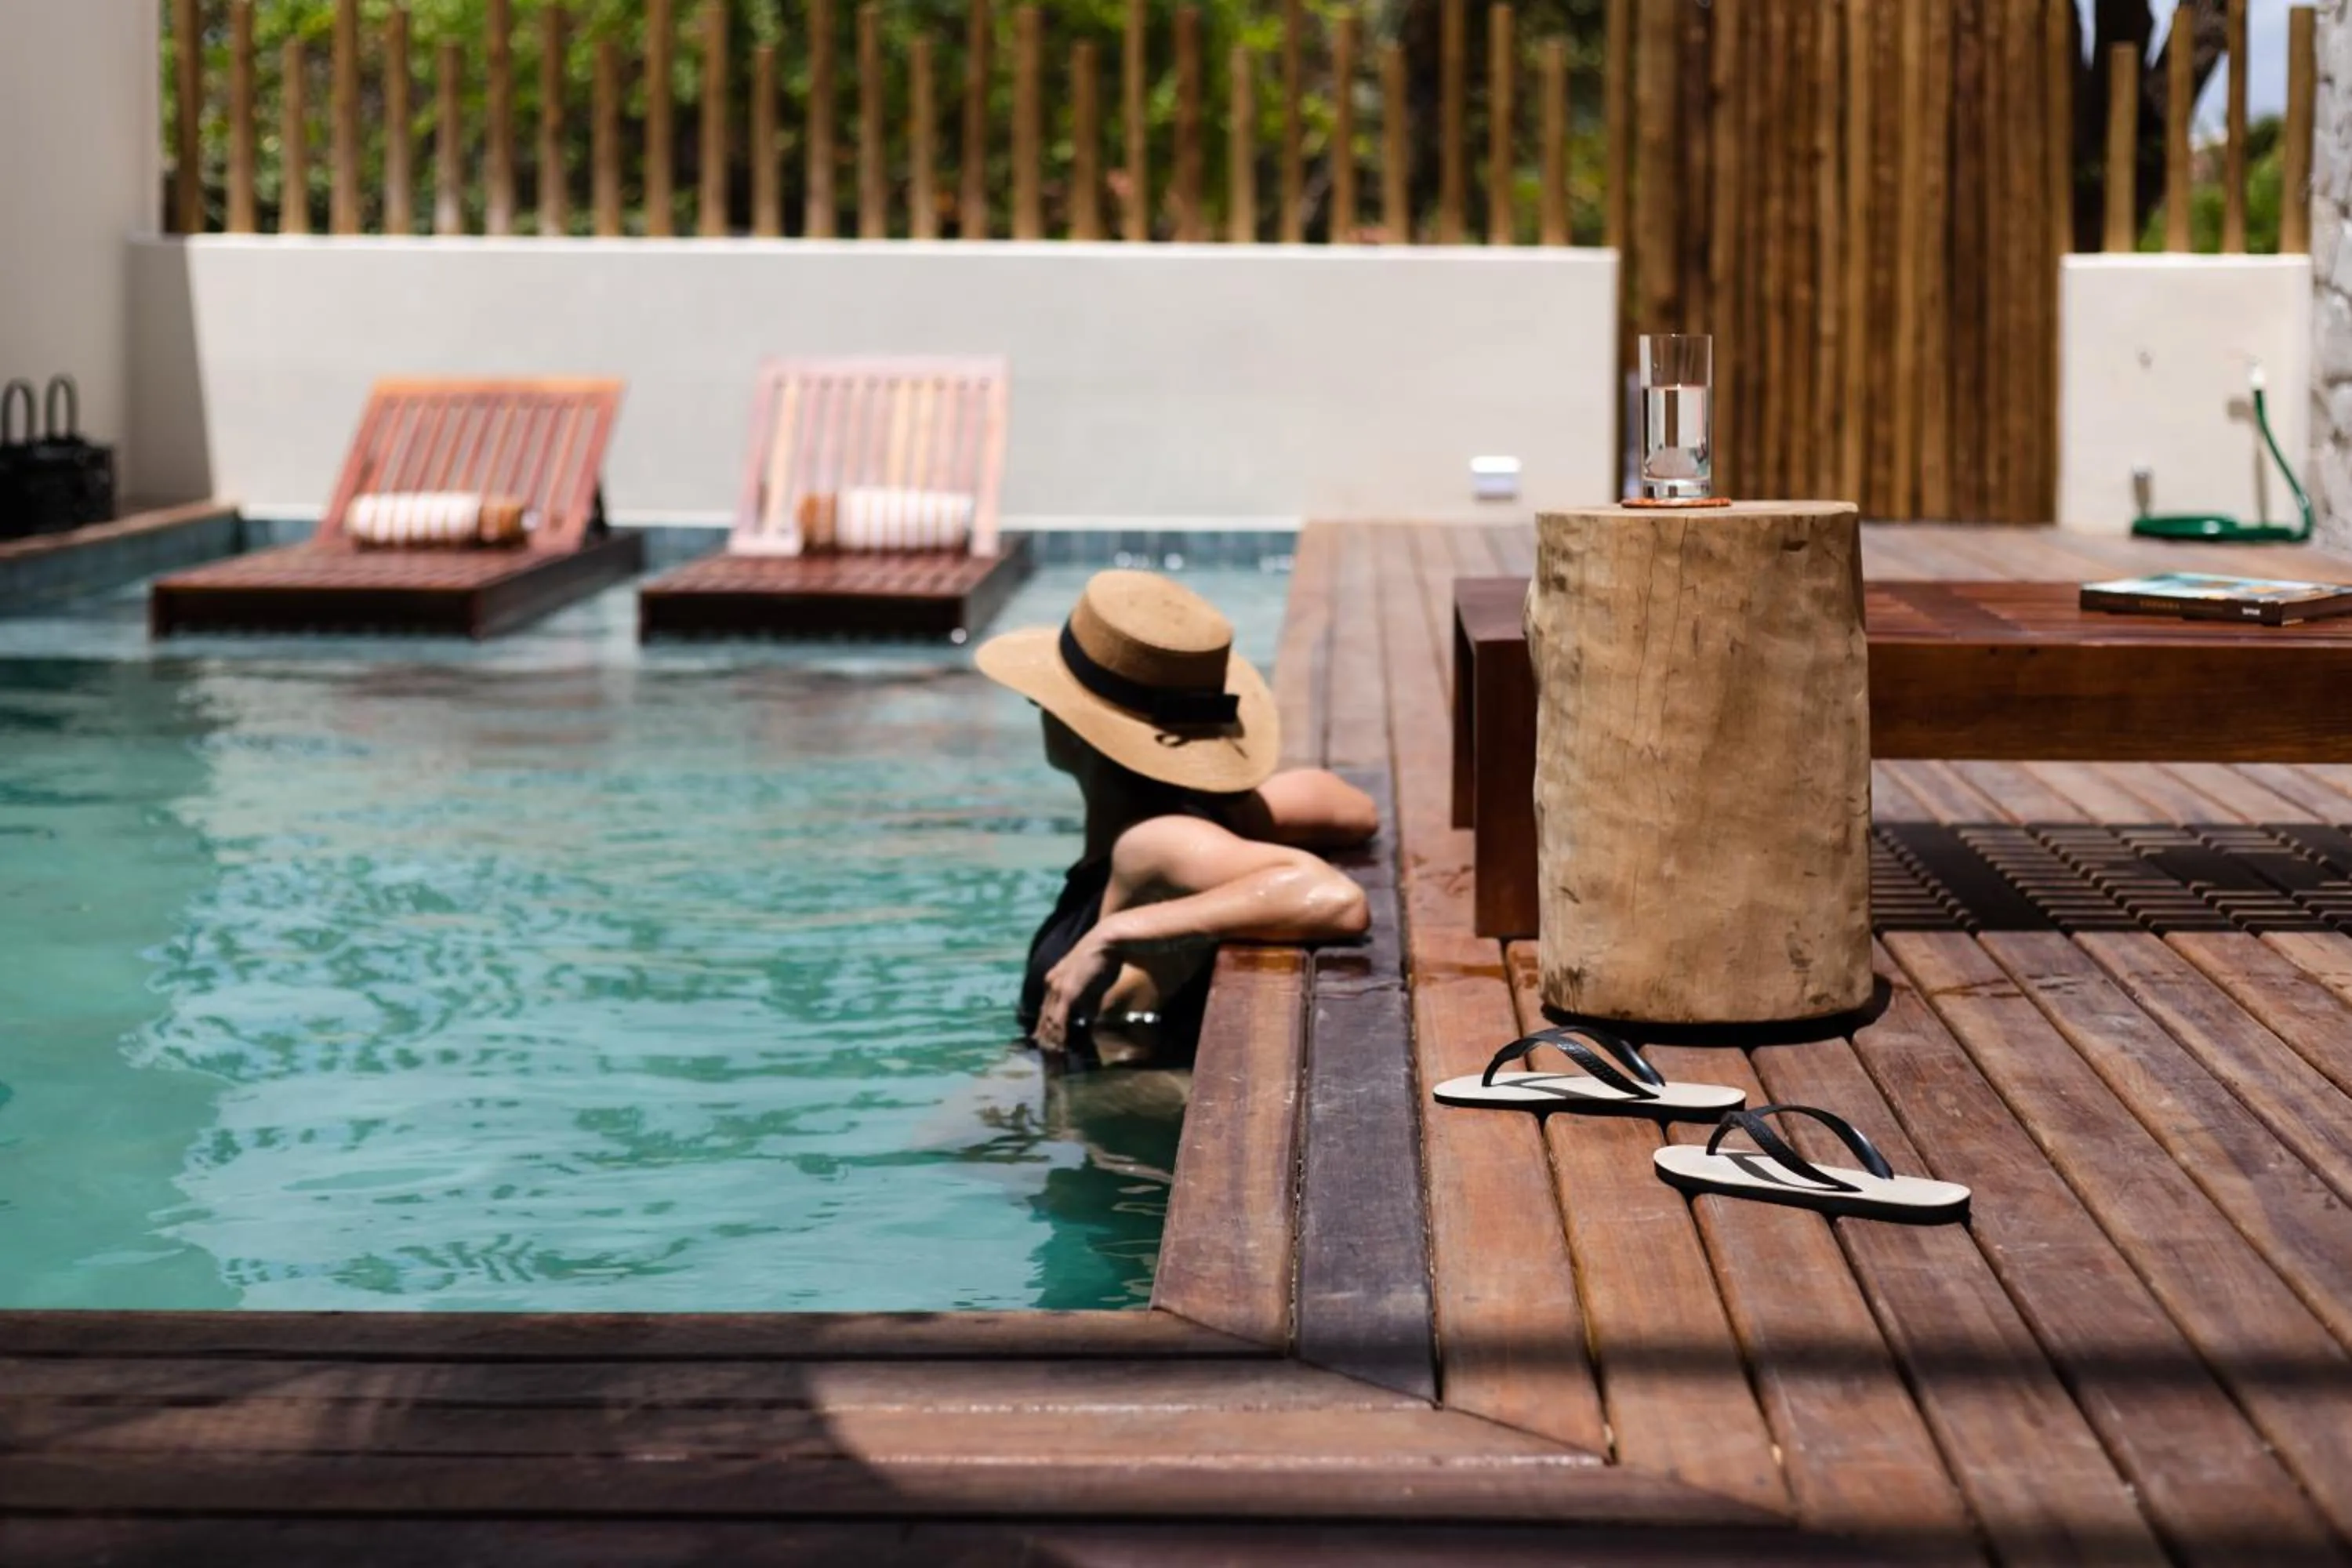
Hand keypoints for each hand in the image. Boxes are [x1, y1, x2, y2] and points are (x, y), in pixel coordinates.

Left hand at [1034, 928, 1120, 1053]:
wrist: (1108, 939)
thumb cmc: (1105, 958)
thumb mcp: (1090, 981)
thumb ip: (1085, 998)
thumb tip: (1088, 1017)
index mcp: (1054, 981)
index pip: (1046, 1015)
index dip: (1047, 1034)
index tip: (1049, 1053)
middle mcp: (1050, 985)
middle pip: (1043, 1023)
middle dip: (1046, 1046)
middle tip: (1050, 1067)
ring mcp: (1056, 989)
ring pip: (1049, 1025)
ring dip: (1052, 1047)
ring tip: (1055, 1065)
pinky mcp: (1066, 993)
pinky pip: (1058, 1022)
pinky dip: (1059, 1038)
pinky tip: (1061, 1052)